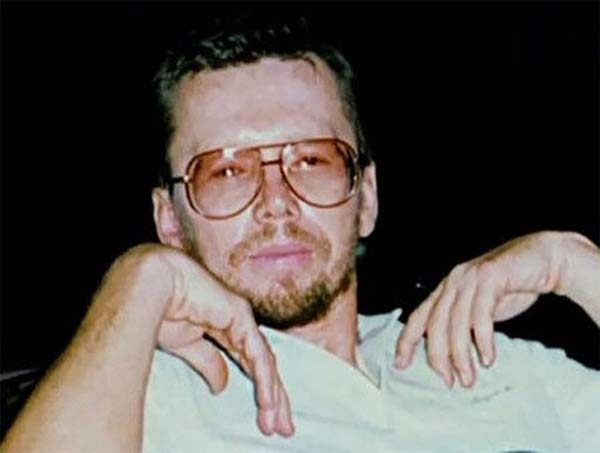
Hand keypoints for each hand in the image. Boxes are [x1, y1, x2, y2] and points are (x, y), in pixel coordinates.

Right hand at [140, 245, 293, 436]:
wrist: (150, 282)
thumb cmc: (161, 308)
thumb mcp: (187, 345)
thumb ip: (208, 363)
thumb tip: (222, 386)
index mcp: (226, 328)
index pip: (251, 364)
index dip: (261, 390)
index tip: (267, 419)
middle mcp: (239, 323)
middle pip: (264, 365)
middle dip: (275, 398)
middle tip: (284, 428)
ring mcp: (242, 318)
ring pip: (265, 362)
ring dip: (272, 394)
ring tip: (277, 423)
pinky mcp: (240, 316)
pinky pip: (257, 354)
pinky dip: (264, 379)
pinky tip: (268, 401)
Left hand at [394, 231, 583, 387]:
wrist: (544, 259)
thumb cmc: (512, 286)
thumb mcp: (481, 307)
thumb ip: (465, 325)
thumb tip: (452, 359)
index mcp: (446, 288)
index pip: (418, 316)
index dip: (406, 341)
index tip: (400, 364)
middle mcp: (453, 281)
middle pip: (435, 324)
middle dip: (439, 356)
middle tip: (448, 382)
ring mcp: (470, 277)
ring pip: (456, 322)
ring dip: (461, 355)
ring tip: (469, 378)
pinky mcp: (491, 277)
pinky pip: (481, 314)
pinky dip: (483, 340)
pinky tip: (488, 358)